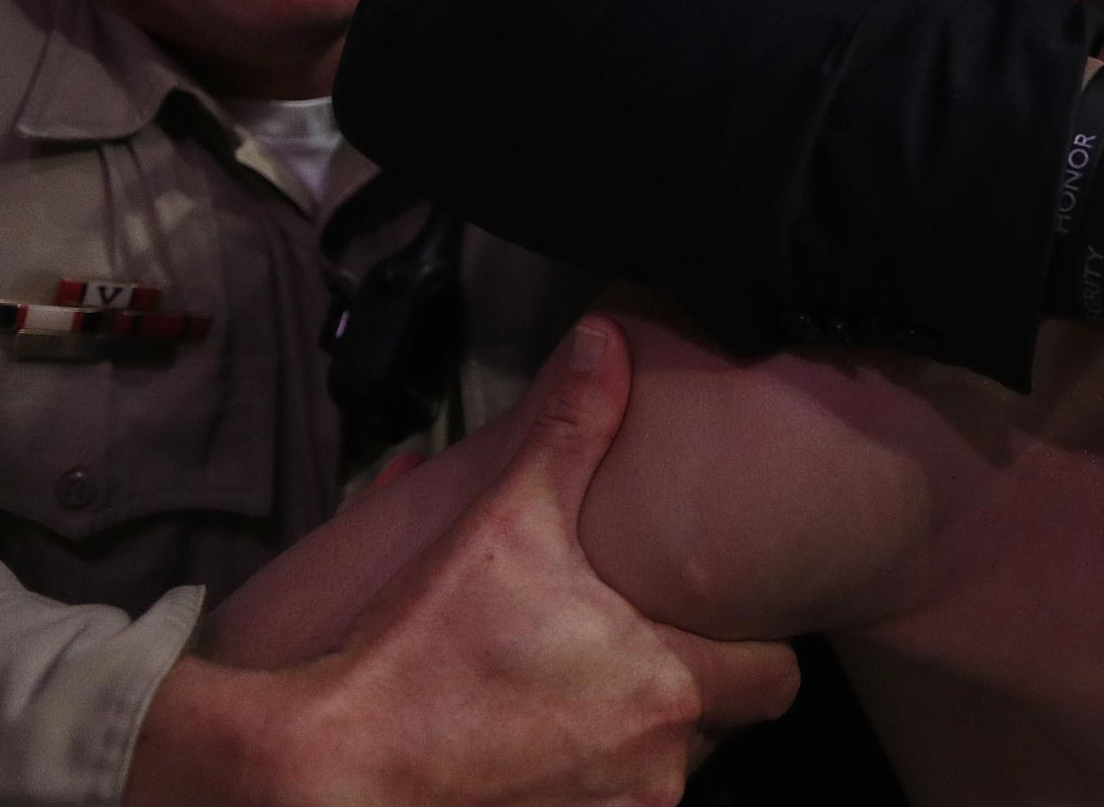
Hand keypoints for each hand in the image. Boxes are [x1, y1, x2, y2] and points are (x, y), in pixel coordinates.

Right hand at [178, 320, 797, 805]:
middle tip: (630, 652)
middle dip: (690, 691)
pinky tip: (536, 752)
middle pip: (721, 727)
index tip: (708, 623)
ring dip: (634, 741)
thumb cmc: (418, 653)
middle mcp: (661, 768)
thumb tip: (604, 340)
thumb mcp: (502, 523)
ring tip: (572, 698)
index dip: (749, 647)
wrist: (326, 774)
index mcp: (670, 685)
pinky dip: (589, 786)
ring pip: (665, 777)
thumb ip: (569, 429)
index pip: (778, 677)